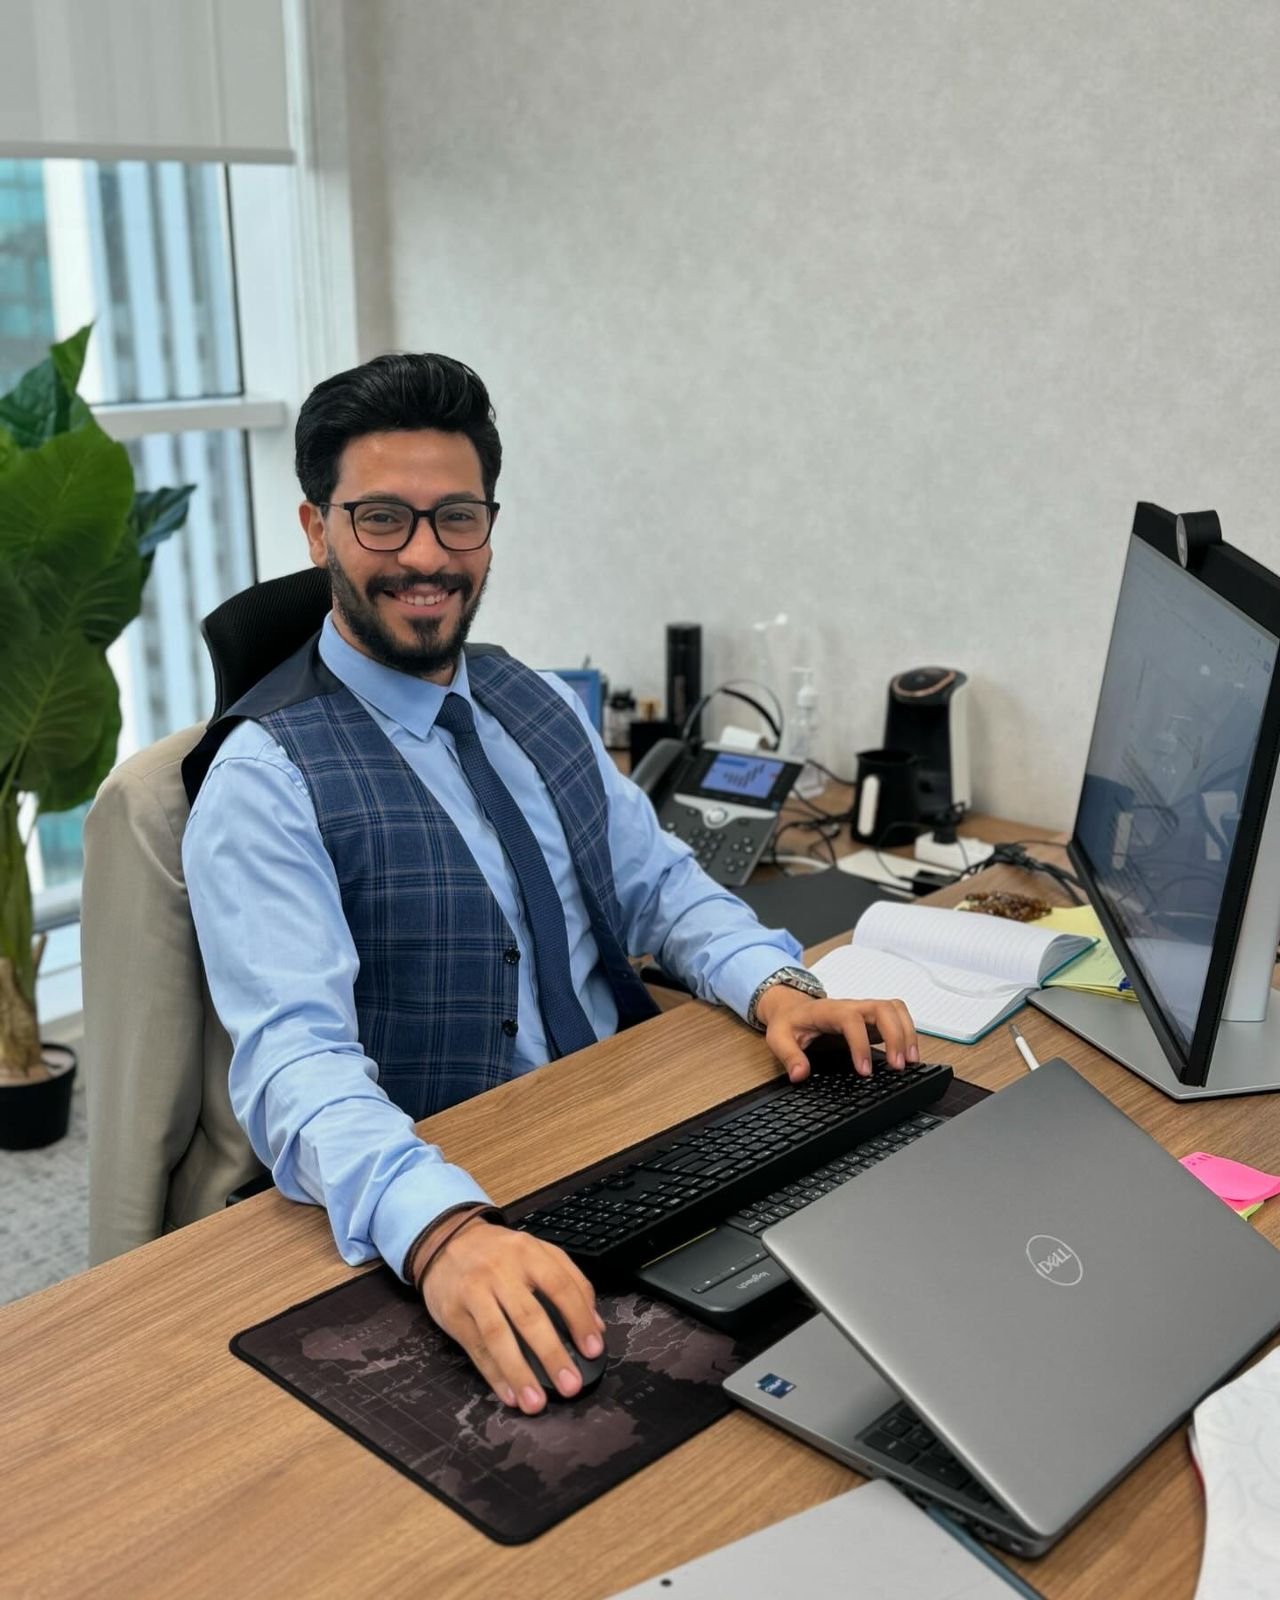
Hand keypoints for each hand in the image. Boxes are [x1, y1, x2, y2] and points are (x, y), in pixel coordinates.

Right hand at [414, 1217, 604, 1413]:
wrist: (445, 1240)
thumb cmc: (499, 1252)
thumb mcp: (537, 1252)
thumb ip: (570, 1281)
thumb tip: (595, 1325)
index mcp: (529, 1254)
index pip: (560, 1287)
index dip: (579, 1319)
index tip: (593, 1349)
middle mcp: (500, 1271)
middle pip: (529, 1316)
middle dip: (552, 1354)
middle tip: (570, 1385)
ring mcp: (474, 1292)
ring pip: (498, 1336)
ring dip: (519, 1373)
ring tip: (536, 1402)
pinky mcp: (453, 1313)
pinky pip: (475, 1349)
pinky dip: (494, 1375)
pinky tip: (510, 1395)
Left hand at [753, 989, 918, 1081]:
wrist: (793, 1008)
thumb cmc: (789, 1022)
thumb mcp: (779, 1038)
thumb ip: (789, 1056)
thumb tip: (800, 1075)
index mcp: (829, 1011)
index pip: (851, 1020)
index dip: (861, 1044)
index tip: (864, 1071)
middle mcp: (852, 1006)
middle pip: (882, 1009)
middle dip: (895, 1036)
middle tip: (899, 1066)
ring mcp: (865, 1010)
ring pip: (895, 1009)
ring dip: (907, 1033)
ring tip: (911, 1062)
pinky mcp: (873, 1018)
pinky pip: (898, 1016)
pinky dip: (909, 1031)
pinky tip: (910, 1054)